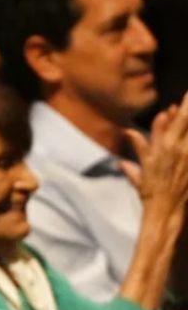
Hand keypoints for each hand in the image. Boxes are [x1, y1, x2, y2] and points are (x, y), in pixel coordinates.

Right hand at [126, 91, 187, 221]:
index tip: (179, 101)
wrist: (165, 208)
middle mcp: (176, 148)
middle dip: (187, 108)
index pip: (172, 121)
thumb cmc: (149, 189)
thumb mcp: (139, 166)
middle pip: (185, 121)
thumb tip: (128, 131)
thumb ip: (138, 146)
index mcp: (161, 147)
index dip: (180, 108)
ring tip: (187, 109)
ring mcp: (187, 156)